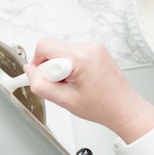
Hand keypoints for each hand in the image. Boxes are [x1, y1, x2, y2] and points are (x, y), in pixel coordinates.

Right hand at [23, 37, 153, 143]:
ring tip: (72, 84)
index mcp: (81, 57)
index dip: (38, 64)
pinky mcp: (95, 49)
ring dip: (60, 67)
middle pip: (52, 47)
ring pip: (61, 50)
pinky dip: (69, 65)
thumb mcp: (64, 101)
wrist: (124, 108)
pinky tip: (79, 79)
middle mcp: (88, 47)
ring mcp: (94, 46)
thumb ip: (41, 85)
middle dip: (50, 67)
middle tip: (61, 84)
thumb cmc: (102, 106)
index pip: (44, 46)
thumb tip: (29, 71)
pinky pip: (71, 52)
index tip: (45, 78)